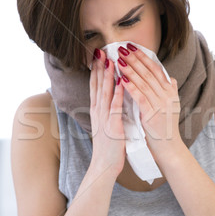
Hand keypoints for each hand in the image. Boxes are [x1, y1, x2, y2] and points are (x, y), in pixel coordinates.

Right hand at [88, 49, 125, 176]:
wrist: (104, 165)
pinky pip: (114, 107)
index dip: (96, 70)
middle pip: (96, 85)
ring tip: (110, 60)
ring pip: (104, 92)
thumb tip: (112, 99)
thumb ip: (108, 111)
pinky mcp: (111, 125)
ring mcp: (103, 118)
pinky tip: (119, 83)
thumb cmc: (109, 146)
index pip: (95, 86)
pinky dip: (116, 94)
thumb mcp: (107, 125)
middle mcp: (97, 112)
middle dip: (99, 67)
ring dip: (106, 76)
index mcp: (97, 111)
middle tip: (100, 51)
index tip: (99, 56)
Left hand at [116, 43, 183, 158]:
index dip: (143, 57)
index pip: (156, 69)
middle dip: (134, 59)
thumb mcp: (172, 107)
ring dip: (130, 69)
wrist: (168, 148)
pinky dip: (131, 87)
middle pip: (149, 73)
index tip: (132, 47)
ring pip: (144, 82)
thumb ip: (171, 92)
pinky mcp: (152, 114)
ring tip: (118, 59)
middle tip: (122, 47)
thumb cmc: (165, 128)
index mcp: (170, 92)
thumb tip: (171, 79)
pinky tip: (121, 79)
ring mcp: (161, 105)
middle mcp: (167, 96)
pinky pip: (140, 97)